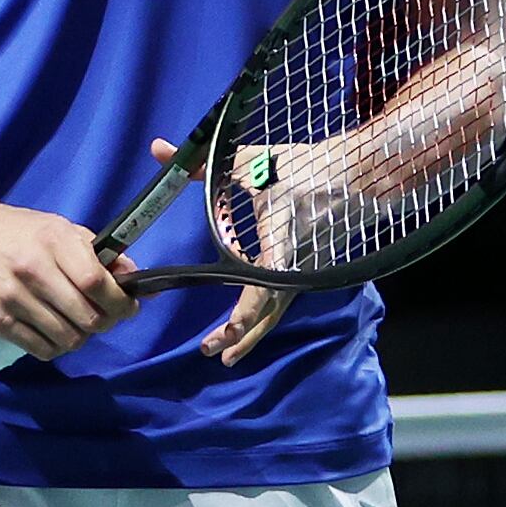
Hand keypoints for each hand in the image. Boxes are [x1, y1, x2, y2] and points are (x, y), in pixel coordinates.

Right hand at [0, 187, 136, 358]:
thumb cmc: (17, 232)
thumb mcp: (60, 229)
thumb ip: (99, 253)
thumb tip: (135, 277)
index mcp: (54, 241)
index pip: (97, 282)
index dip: (120, 301)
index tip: (129, 306)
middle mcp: (32, 270)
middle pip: (86, 316)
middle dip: (105, 322)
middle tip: (106, 317)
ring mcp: (11, 298)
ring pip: (66, 338)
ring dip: (81, 336)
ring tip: (79, 324)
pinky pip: (39, 349)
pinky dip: (55, 346)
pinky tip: (55, 332)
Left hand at [148, 136, 291, 365]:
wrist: (348, 173)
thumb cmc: (299, 165)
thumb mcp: (251, 159)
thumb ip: (202, 161)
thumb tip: (157, 149)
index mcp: (281, 229)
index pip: (268, 271)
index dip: (253, 299)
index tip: (234, 324)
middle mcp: (293, 257)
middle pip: (270, 304)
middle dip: (243, 329)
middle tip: (211, 349)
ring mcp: (299, 269)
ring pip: (275, 311)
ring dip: (250, 335)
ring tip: (222, 357)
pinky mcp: (301, 273)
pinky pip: (279, 305)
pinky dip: (260, 325)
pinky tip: (242, 340)